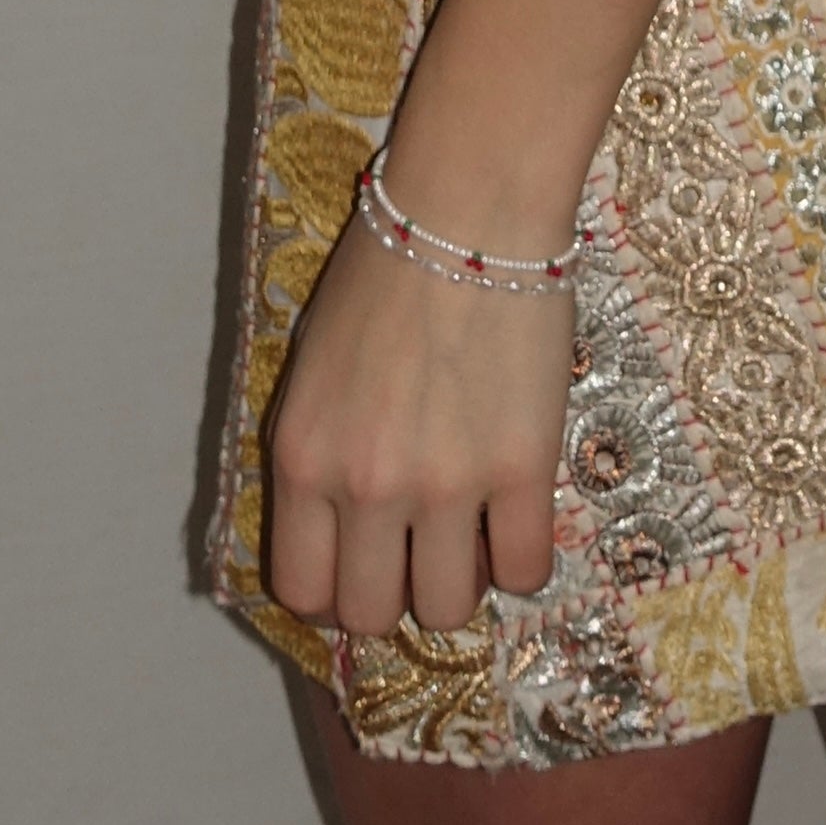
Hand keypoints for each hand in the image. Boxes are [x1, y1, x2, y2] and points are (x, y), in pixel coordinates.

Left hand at [264, 206, 576, 641]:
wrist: (468, 211)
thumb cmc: (384, 270)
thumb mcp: (316, 368)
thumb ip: (322, 452)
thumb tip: (344, 524)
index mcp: (302, 457)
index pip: (301, 588)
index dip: (333, 595)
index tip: (361, 570)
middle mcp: (363, 485)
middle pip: (371, 613)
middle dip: (395, 594)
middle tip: (420, 552)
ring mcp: (444, 485)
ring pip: (447, 608)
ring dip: (460, 583)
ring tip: (473, 534)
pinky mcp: (520, 470)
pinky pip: (525, 571)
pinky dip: (523, 562)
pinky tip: (519, 520)